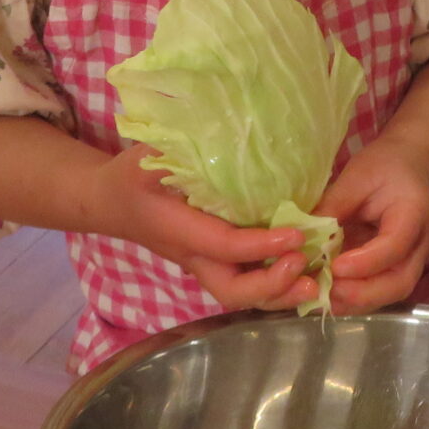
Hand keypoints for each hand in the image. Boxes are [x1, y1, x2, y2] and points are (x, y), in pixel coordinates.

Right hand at [90, 145, 317, 312]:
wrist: (112, 203)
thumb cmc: (131, 177)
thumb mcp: (146, 158)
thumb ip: (175, 152)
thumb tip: (215, 133)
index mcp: (178, 231)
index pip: (224, 246)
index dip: (261, 245)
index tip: (296, 233)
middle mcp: (194, 257)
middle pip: (233, 291)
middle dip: (271, 286)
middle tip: (306, 266)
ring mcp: (204, 266)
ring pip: (242, 296)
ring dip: (279, 294)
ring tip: (316, 283)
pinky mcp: (214, 264)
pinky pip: (246, 283)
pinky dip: (276, 286)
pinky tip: (306, 274)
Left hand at [318, 136, 428, 314]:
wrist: (408, 165)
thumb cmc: (383, 165)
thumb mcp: (355, 177)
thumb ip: (333, 207)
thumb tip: (303, 239)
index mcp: (413, 213)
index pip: (395, 246)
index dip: (365, 263)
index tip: (334, 267)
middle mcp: (420, 243)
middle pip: (400, 282)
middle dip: (363, 294)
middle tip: (327, 292)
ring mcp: (413, 259)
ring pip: (392, 292)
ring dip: (357, 301)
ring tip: (323, 297)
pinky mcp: (399, 267)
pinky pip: (382, 290)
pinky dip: (357, 297)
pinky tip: (330, 294)